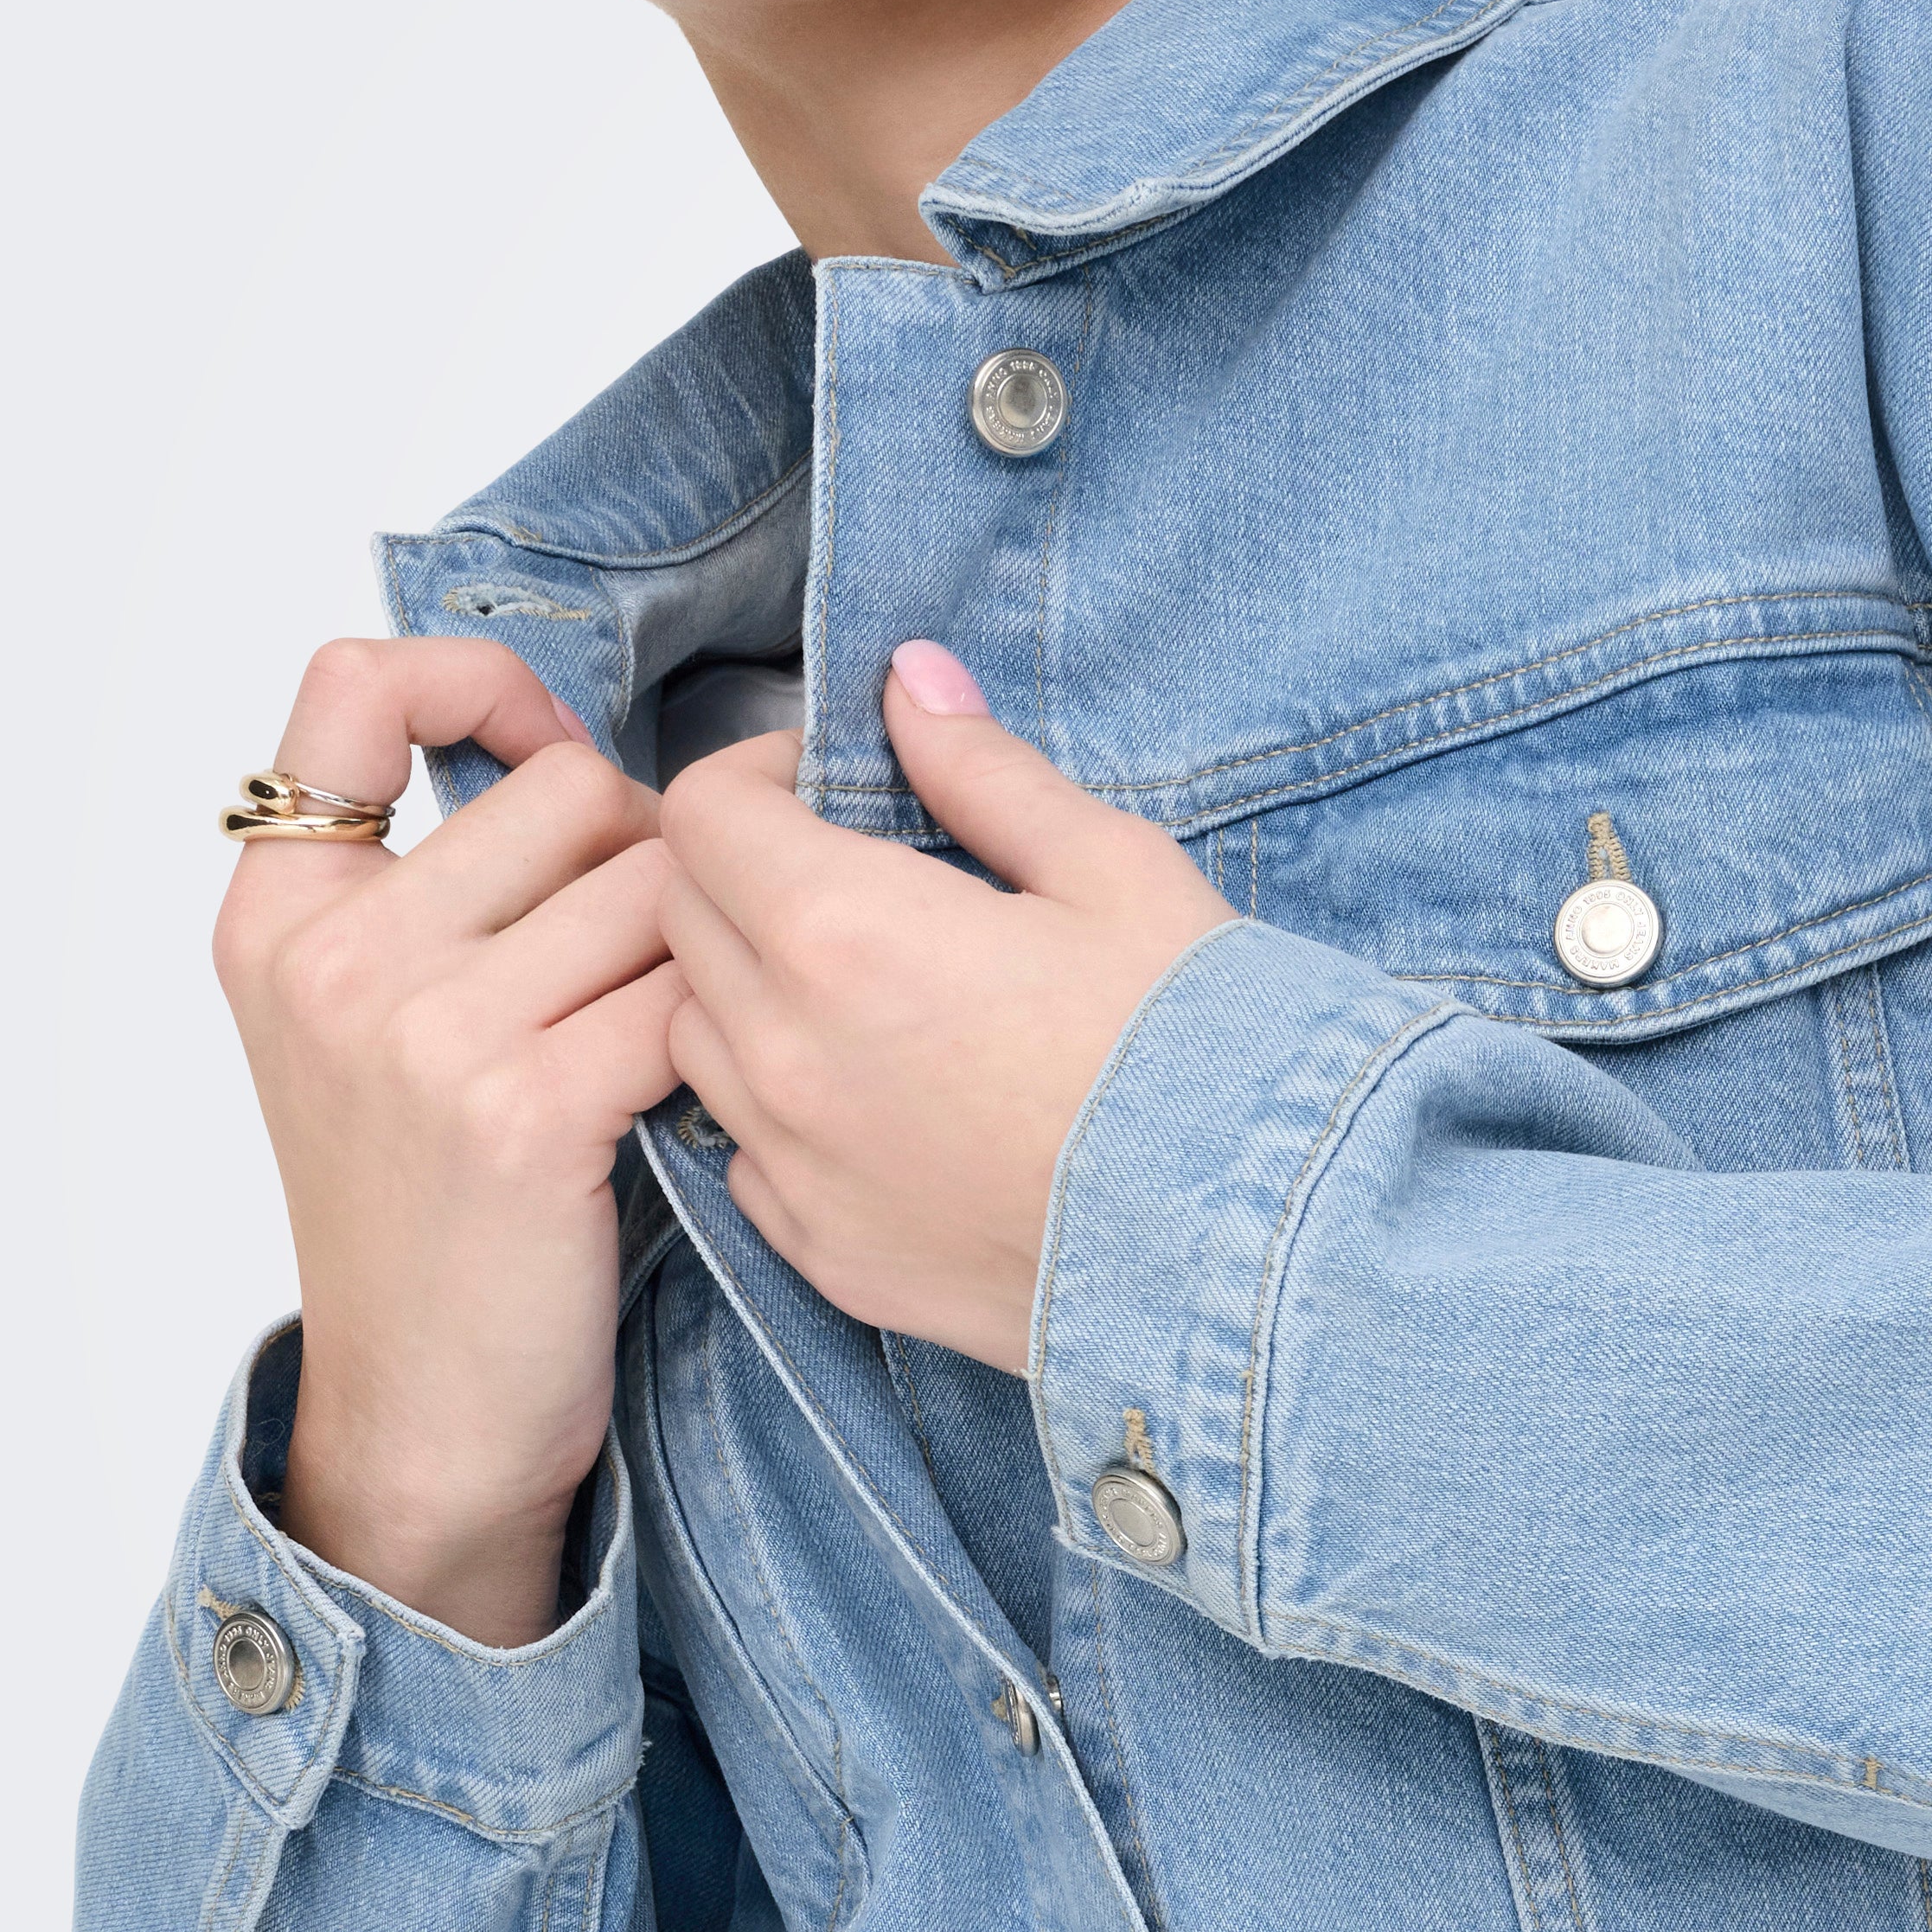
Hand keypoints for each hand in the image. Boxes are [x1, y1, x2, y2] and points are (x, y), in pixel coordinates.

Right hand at [212, 639, 680, 1644]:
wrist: (425, 1413)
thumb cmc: (432, 1211)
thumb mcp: (371, 1023)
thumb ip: (443, 882)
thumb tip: (588, 746)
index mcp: (281, 911)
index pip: (354, 684)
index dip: (480, 681)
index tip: (544, 741)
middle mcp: (337, 955)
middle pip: (576, 789)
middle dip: (655, 852)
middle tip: (653, 952)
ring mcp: (423, 1031)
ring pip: (655, 887)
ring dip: (705, 948)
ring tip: (676, 1028)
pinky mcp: (525, 1111)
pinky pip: (687, 996)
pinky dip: (720, 1034)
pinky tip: (699, 1089)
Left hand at [657, 642, 1229, 1373]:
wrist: (1251, 1249)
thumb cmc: (1196, 1043)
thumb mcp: (1115, 869)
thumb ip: (985, 770)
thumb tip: (908, 679)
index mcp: (843, 929)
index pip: (704, 814)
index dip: (759, 775)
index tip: (830, 784)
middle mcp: (783, 1051)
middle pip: (681, 918)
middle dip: (745, 873)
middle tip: (851, 875)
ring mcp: (794, 1164)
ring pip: (695, 1039)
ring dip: (747, 993)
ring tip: (861, 993)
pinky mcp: (821, 1253)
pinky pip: (745, 1155)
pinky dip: (782, 1112)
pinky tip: (880, 1104)